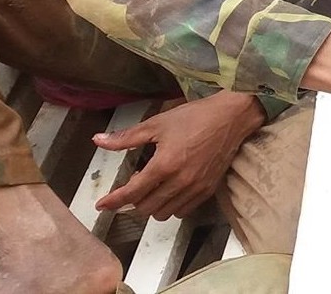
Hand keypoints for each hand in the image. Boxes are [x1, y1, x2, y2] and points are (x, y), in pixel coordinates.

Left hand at [93, 93, 265, 219]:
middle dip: (133, 201)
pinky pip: (182, 211)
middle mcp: (179, 182)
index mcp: (164, 164)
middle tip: (133, 184)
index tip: (102, 205)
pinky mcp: (208, 190)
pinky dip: (170, 206)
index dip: (113, 201)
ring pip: (163, 213)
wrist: (232, 117)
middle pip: (145, 208)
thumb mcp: (157, 123)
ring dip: (151, 206)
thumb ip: (126, 137)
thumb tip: (98, 140)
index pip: (132, 193)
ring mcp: (195, 188)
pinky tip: (169, 191)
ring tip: (152, 187)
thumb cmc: (195, 117)